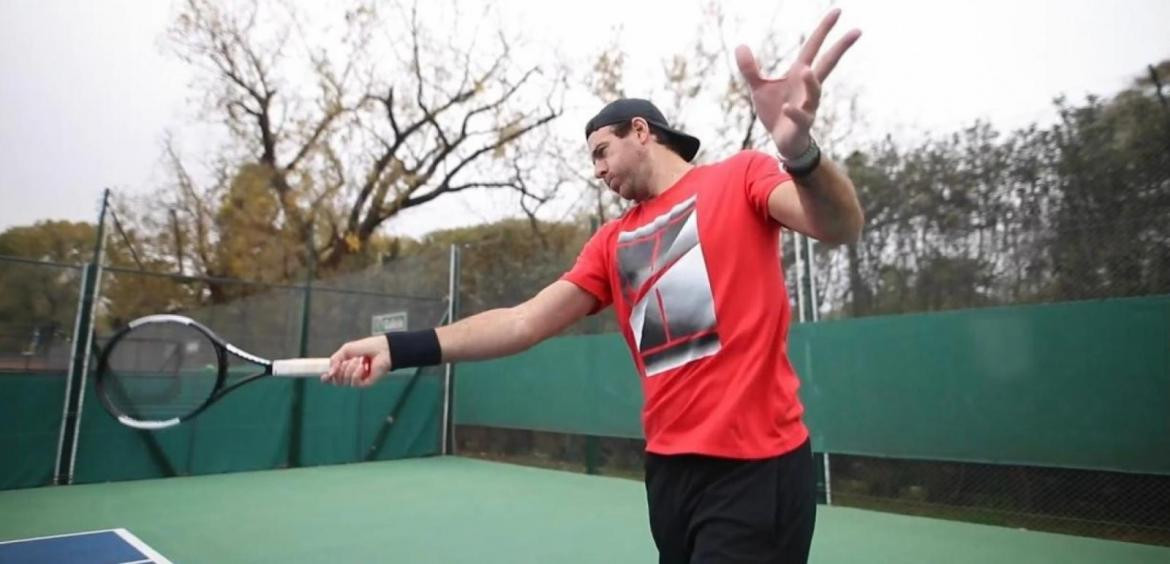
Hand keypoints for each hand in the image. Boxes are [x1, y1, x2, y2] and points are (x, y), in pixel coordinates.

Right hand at [322, 335, 391, 387]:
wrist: (382, 348)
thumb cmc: (366, 347)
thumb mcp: (346, 350)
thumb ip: (335, 360)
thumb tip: (328, 374)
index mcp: (345, 367)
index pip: (332, 378)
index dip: (327, 379)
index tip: (325, 376)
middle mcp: (350, 375)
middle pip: (336, 381)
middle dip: (340, 370)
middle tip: (347, 360)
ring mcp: (358, 380)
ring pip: (344, 382)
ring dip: (349, 369)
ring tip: (359, 360)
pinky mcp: (365, 384)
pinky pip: (354, 383)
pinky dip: (356, 373)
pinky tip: (363, 366)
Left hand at [735, 8, 860, 158]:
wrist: (782, 141)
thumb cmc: (775, 112)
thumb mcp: (759, 88)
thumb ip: (750, 69)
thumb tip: (740, 45)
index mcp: (799, 75)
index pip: (813, 47)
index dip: (824, 30)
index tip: (838, 11)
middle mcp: (808, 88)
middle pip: (828, 64)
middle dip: (840, 48)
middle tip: (856, 30)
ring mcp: (807, 106)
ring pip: (815, 92)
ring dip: (811, 82)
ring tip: (804, 70)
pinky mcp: (801, 125)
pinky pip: (800, 117)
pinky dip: (794, 112)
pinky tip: (786, 108)